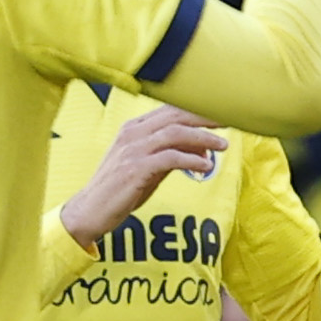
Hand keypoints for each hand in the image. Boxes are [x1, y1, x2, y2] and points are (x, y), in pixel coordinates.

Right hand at [60, 107, 226, 249]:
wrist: (90, 211)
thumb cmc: (119, 190)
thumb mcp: (147, 167)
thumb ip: (171, 155)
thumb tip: (202, 152)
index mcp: (134, 129)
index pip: (170, 110)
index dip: (197, 110)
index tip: (220, 113)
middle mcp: (132, 134)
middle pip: (175, 116)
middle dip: (205, 118)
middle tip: (229, 122)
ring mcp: (133, 150)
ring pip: (175, 134)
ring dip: (203, 139)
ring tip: (222, 147)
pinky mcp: (135, 169)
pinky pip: (170, 158)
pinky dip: (191, 160)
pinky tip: (206, 167)